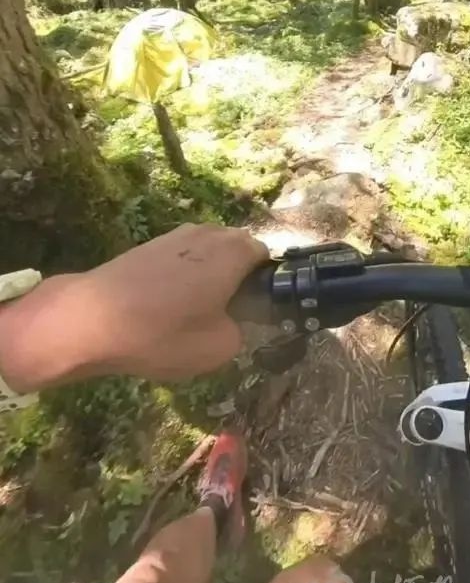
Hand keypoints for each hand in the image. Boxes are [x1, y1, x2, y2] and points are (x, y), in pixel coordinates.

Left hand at [0, 225, 268, 390]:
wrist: (90, 319)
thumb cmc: (163, 333)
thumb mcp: (219, 348)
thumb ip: (241, 330)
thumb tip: (234, 320)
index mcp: (233, 252)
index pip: (267, 256)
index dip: (266, 282)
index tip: (257, 309)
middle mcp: (208, 233)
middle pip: (237, 249)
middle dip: (239, 275)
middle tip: (229, 312)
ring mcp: (175, 235)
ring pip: (208, 252)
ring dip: (210, 274)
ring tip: (197, 309)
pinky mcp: (149, 245)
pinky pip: (182, 256)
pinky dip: (184, 274)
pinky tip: (169, 303)